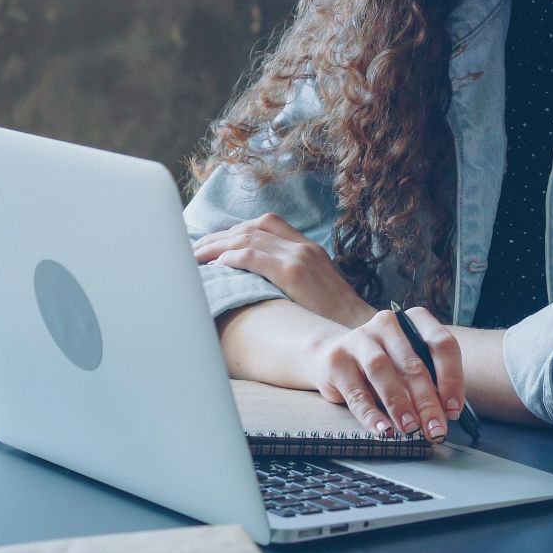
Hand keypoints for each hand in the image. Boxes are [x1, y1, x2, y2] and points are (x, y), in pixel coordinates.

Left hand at [192, 213, 374, 326]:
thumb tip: (258, 285)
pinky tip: (216, 265)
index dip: (236, 230)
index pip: (266, 223)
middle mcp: (302, 246)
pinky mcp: (294, 271)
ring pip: (248, 237)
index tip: (214, 242)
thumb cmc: (333, 319)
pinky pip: (254, 256)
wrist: (358, 329)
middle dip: (219, 236)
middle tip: (194, 249)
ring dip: (216, 245)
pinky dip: (231, 257)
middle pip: (252, 227)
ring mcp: (299, 256)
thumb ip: (290, 279)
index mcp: (308, 247)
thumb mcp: (314, 289)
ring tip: (195, 257)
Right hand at [313, 307, 464, 442]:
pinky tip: (384, 430)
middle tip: (435, 429)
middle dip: (427, 401)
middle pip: (412, 363)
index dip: (451, 378)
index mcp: (413, 319)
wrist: (335, 358)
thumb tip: (445, 414)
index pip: (441, 344)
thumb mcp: (409, 365)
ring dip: (399, 404)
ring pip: (382, 371)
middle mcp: (386, 323)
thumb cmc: (386, 365)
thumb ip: (429, 382)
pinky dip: (371, 414)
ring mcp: (359, 339)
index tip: (454, 410)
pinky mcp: (336, 361)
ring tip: (411, 429)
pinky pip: (356, 392)